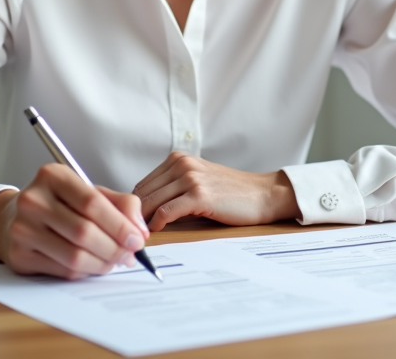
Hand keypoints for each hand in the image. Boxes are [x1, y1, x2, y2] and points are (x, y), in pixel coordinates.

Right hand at [0, 163, 148, 279]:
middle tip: (130, 255)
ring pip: (74, 256)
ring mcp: (22, 229)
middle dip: (114, 248)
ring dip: (103, 264)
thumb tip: (140, 231)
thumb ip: (119, 204)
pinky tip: (94, 266)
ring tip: (115, 261)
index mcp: (52, 176)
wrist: (10, 218)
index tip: (137, 239)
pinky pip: (63, 270)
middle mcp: (33, 200)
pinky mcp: (19, 255)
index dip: (119, 225)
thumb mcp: (87, 192)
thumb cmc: (58, 204)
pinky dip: (86, 272)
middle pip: (84, 232)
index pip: (92, 203)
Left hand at [133, 152, 300, 230]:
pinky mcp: (199, 195)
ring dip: (143, 222)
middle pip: (143, 193)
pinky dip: (157, 223)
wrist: (262, 195)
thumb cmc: (230, 193)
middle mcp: (182, 164)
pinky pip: (166, 211)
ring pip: (151, 202)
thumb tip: (142, 210)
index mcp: (178, 159)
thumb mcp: (198, 180)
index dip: (135, 206)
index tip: (133, 224)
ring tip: (143, 236)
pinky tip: (158, 230)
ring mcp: (191, 178)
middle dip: (135, 215)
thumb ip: (173, 188)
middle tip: (133, 234)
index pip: (143, 185)